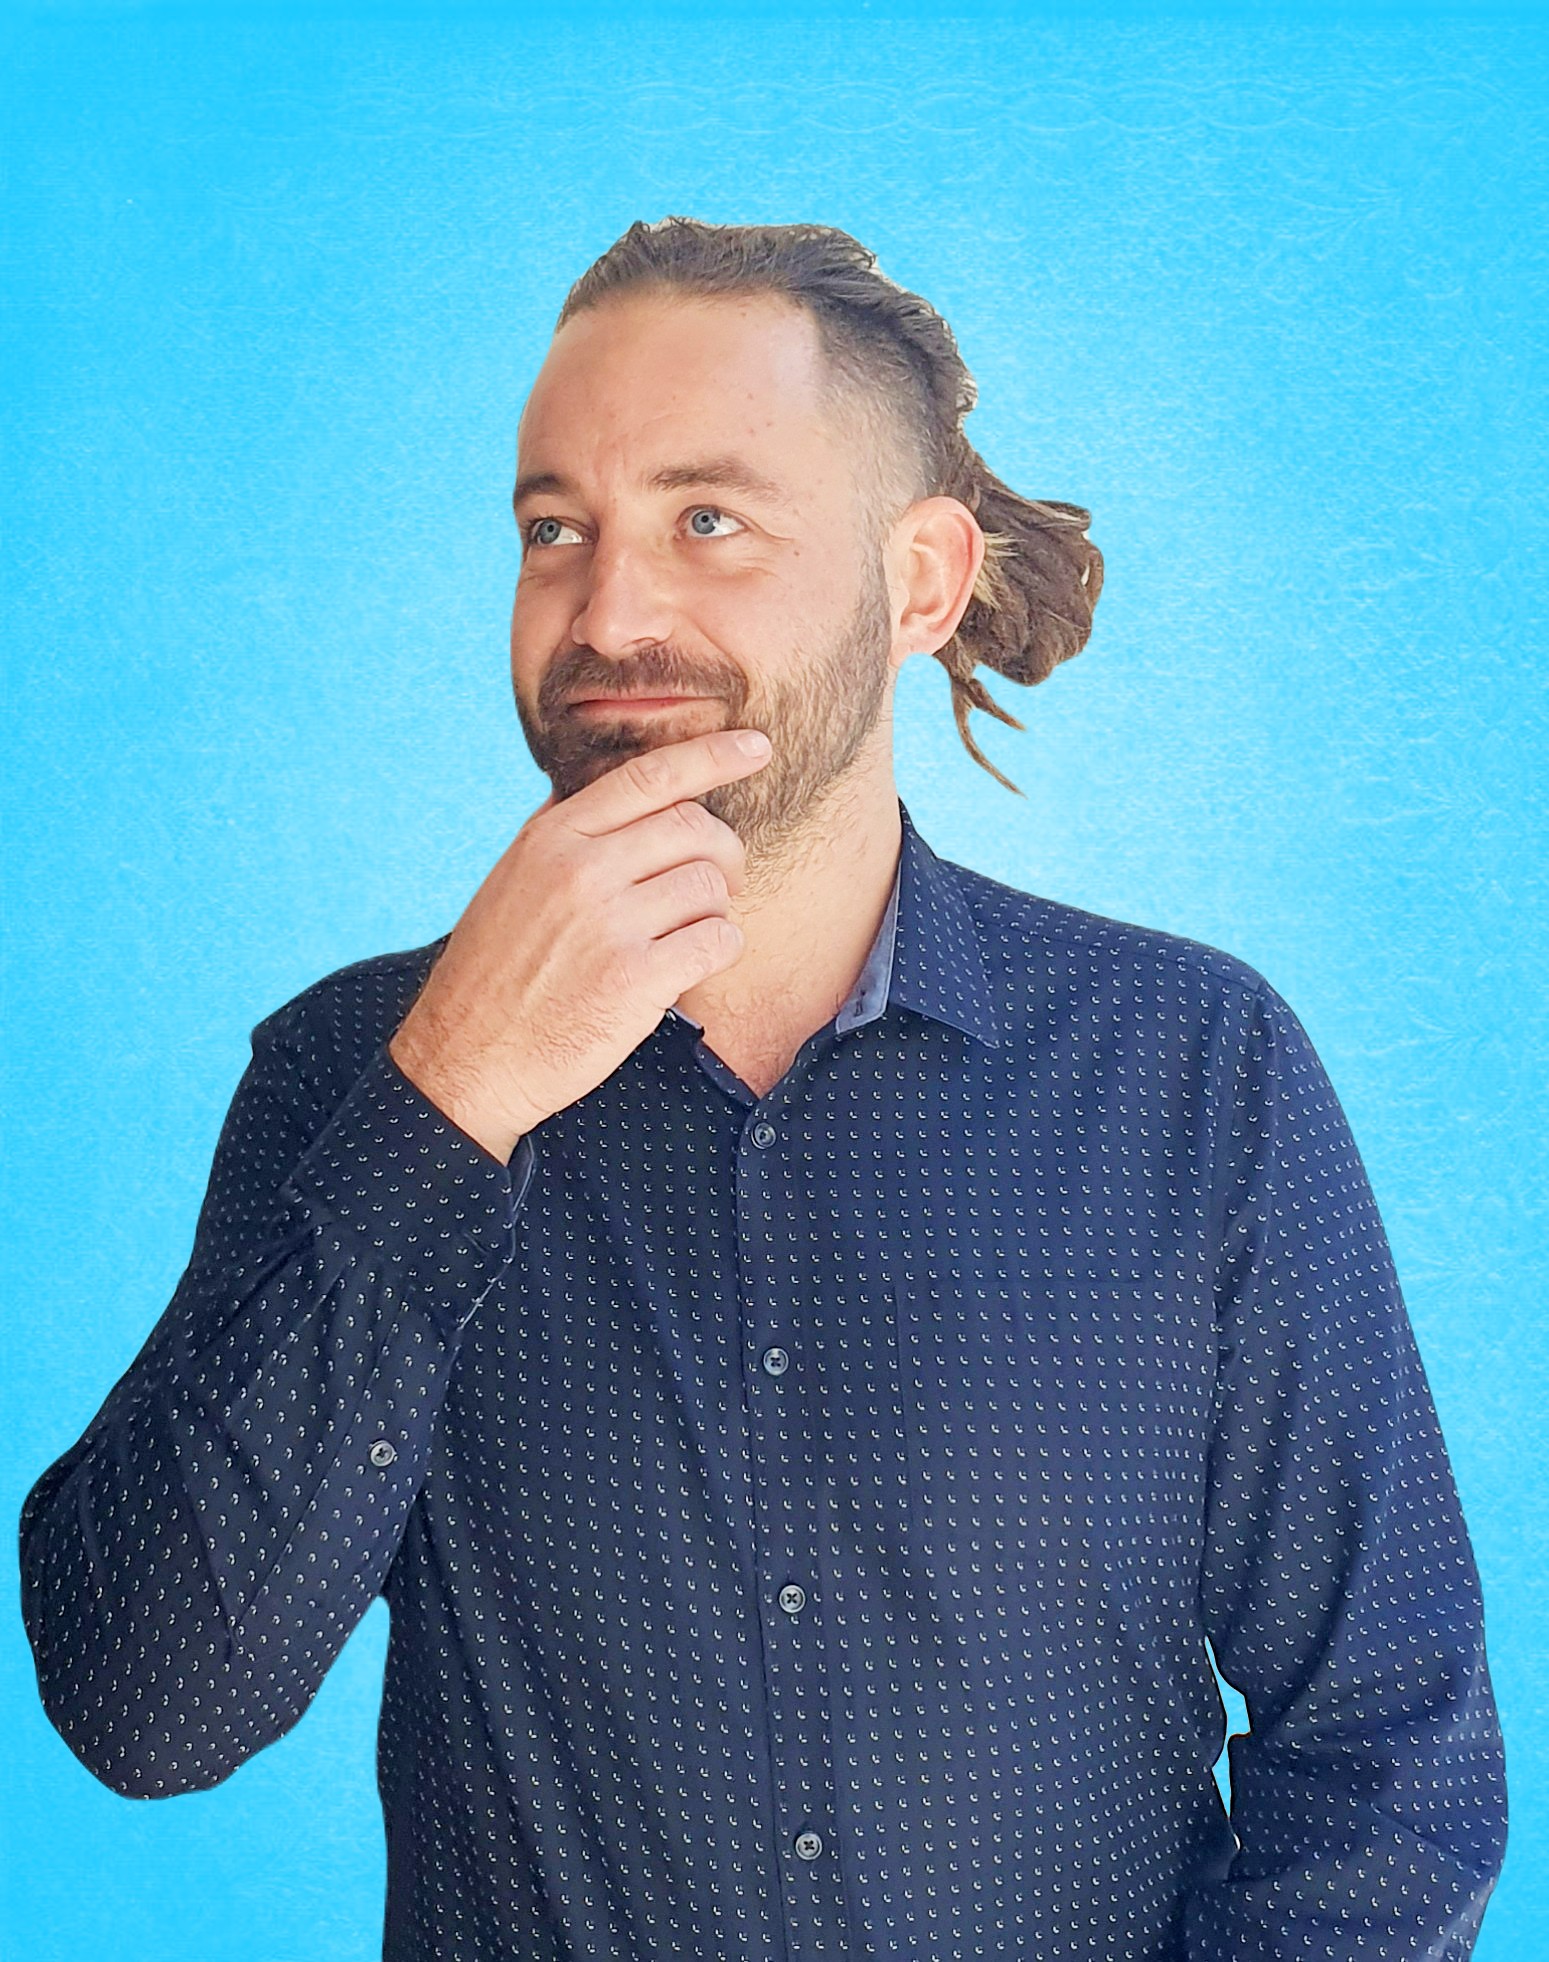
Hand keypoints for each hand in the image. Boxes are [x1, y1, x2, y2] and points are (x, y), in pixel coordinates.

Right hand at [388, 726, 772, 1161]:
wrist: (466, 1060)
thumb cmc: (493, 974)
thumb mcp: (511, 882)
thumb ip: (562, 834)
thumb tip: (609, 788)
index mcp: (551, 838)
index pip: (649, 777)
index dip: (712, 755)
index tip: (756, 746)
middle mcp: (581, 870)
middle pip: (695, 829)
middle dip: (724, 853)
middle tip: (721, 882)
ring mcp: (609, 924)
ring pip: (711, 887)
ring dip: (714, 911)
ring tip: (684, 935)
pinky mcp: (635, 979)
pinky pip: (717, 941)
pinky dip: (718, 950)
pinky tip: (691, 965)